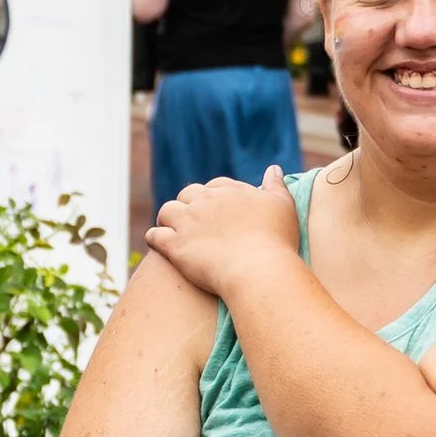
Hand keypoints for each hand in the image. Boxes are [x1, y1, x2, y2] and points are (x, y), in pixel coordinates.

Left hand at [144, 164, 299, 303]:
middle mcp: (205, 201)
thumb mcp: (282, 206)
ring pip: (167, 210)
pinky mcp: (174, 245)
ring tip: (170, 228)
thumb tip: (273, 168)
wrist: (257, 268)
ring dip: (167, 217)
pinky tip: (156, 242)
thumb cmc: (275, 239)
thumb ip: (275, 185)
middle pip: (188, 194)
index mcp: (229, 191)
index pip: (216, 185)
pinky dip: (153, 237)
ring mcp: (187, 223)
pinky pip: (154, 235)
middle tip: (190, 218)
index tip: (216, 207)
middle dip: (188, 203)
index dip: (214, 196)